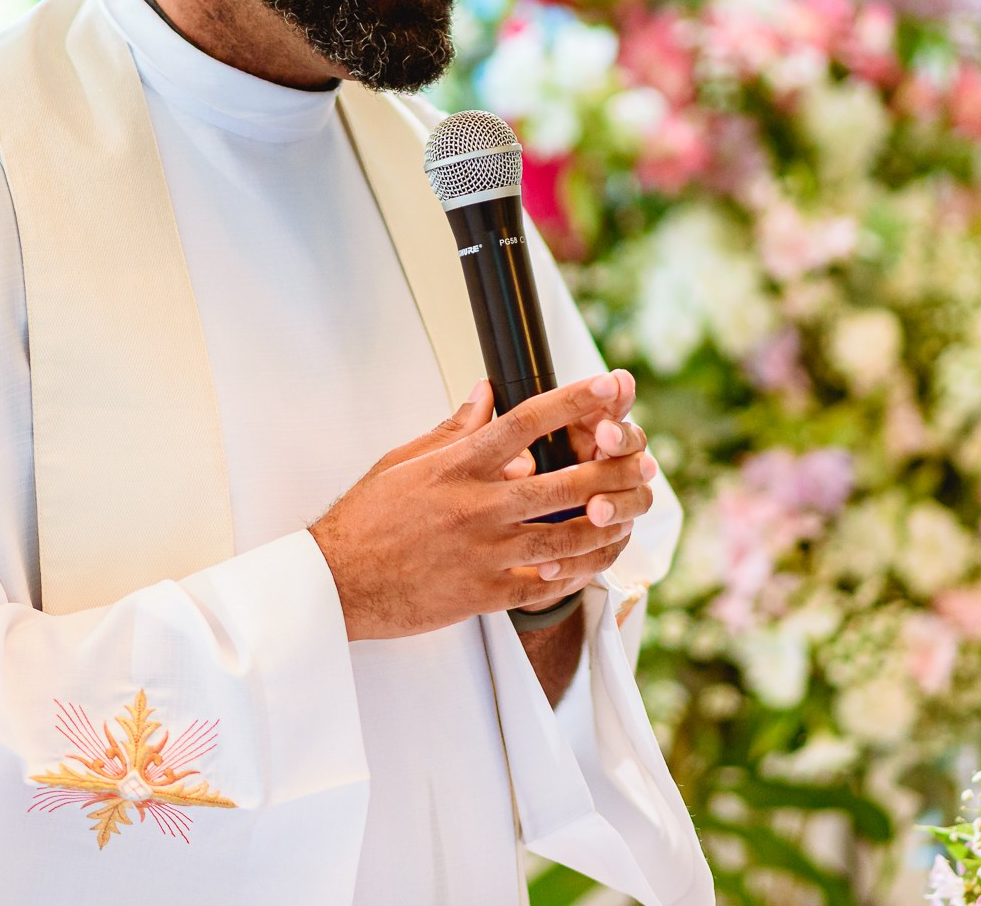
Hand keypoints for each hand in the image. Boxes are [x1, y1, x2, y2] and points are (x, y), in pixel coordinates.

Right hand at [308, 372, 658, 640]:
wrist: (337, 582)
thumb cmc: (368, 518)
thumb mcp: (406, 460)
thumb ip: (455, 428)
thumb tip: (487, 393)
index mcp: (458, 465)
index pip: (526, 421)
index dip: (573, 401)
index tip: (608, 386)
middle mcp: (477, 505)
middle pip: (564, 480)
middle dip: (612, 468)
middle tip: (643, 460)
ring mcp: (484, 551)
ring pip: (567, 535)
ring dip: (608, 523)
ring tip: (631, 513)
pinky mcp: (484, 593)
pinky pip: (545, 583)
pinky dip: (576, 572)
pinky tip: (595, 562)